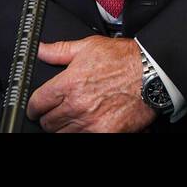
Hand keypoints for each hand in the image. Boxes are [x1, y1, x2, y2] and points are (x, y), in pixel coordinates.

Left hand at [27, 36, 157, 132]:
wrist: (153, 73)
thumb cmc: (125, 59)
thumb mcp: (90, 46)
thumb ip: (61, 50)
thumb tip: (41, 50)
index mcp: (69, 83)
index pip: (37, 104)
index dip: (34, 107)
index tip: (37, 108)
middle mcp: (76, 105)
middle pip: (47, 122)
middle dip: (50, 117)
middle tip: (58, 112)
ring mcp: (89, 122)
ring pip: (61, 134)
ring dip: (65, 127)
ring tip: (75, 118)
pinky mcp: (104, 133)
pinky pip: (82, 139)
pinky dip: (82, 133)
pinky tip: (89, 125)